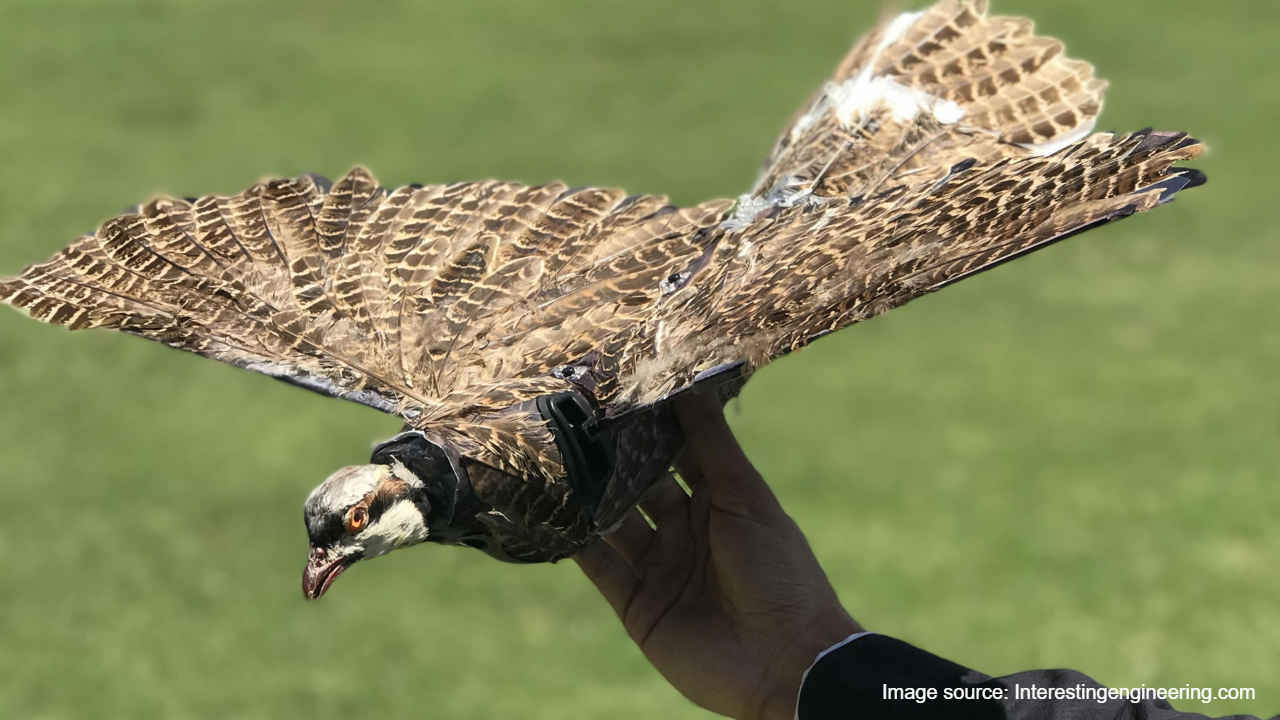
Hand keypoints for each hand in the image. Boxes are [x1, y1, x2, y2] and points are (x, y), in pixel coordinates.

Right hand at [576, 390, 860, 719]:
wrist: (786, 662)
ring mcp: (659, 568)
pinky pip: (600, 567)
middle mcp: (685, 532)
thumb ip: (712, 445)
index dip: (650, 427)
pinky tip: (553, 512)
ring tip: (554, 458)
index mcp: (718, 503)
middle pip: (639, 487)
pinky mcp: (637, 605)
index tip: (618, 391)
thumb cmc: (779, 571)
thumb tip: (690, 385)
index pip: (676, 455)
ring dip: (588, 496)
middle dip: (610, 459)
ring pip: (614, 523)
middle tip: (572, 420)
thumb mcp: (746, 498)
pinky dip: (577, 542)